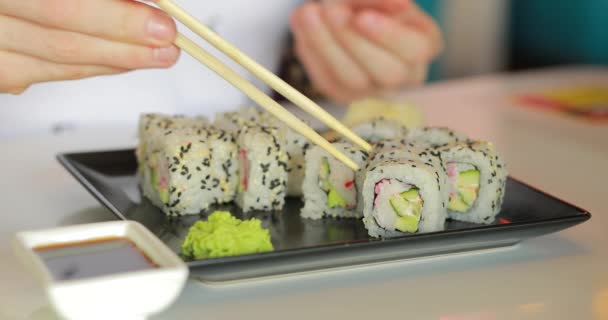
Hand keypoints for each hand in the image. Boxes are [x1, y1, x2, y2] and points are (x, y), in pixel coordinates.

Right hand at [0, 0, 177, 93]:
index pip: (61, 5)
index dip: (116, 18)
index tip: (162, 23)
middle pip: (60, 40)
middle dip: (124, 46)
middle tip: (167, 46)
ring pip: (52, 63)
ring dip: (111, 62)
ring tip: (154, 56)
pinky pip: (37, 73)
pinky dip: (83, 68)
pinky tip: (115, 61)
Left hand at [290, 0, 442, 103]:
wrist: (350, 13)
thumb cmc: (374, 3)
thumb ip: (379, 1)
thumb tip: (381, 6)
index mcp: (424, 45)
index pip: (414, 50)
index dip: (388, 36)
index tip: (362, 17)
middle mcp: (404, 75)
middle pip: (387, 73)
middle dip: (356, 42)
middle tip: (332, 11)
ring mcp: (372, 89)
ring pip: (351, 79)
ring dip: (326, 45)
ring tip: (309, 13)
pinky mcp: (341, 92)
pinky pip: (325, 78)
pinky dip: (310, 50)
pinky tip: (301, 23)